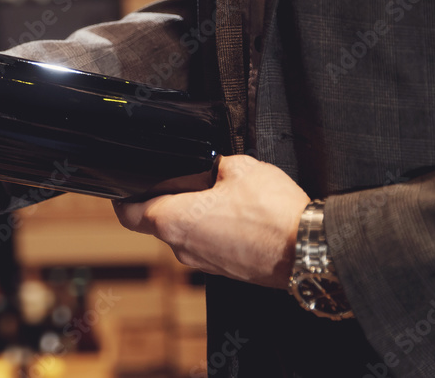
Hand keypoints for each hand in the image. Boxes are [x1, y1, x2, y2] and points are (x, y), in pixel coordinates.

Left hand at [113, 155, 309, 287]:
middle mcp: (183, 247)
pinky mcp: (224, 271)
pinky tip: (234, 216)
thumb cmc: (275, 213)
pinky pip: (206, 246)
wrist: (311, 251)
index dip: (123, 198)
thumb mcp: (239, 167)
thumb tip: (211, 165)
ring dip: (191, 217)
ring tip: (216, 197)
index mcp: (174, 220)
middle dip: (163, 202)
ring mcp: (203, 263)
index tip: (125, 188)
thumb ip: (213, 163)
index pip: (129, 214)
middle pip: (156, 223)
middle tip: (181, 182)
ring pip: (183, 235)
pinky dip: (212, 231)